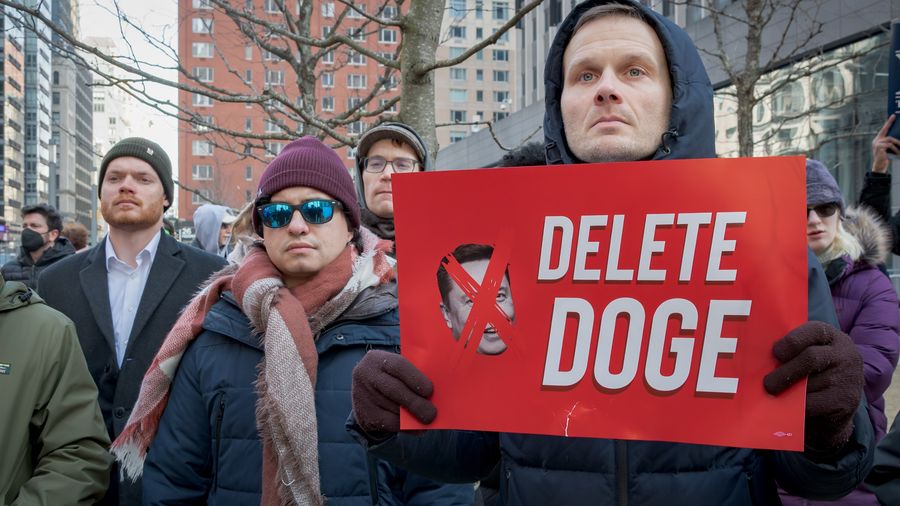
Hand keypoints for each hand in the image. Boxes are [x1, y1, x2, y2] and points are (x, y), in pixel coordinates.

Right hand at [351, 350, 436, 435]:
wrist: (363, 391)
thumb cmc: (389, 377)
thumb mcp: (395, 370)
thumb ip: (412, 375)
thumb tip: (434, 394)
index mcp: (377, 359)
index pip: (398, 366)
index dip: (415, 378)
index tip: (429, 391)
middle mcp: (366, 375)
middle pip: (395, 390)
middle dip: (416, 403)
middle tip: (432, 413)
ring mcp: (363, 395)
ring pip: (393, 409)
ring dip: (413, 417)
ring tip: (427, 421)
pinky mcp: (364, 415)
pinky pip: (388, 423)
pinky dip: (406, 427)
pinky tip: (417, 429)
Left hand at [763, 321, 862, 451]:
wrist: (837, 406)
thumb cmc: (812, 374)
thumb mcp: (805, 355)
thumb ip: (790, 351)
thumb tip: (758, 356)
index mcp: (831, 337)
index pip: (813, 331)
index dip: (792, 341)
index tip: (775, 353)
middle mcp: (846, 354)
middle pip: (811, 358)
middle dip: (785, 372)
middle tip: (767, 384)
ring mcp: (849, 378)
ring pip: (811, 384)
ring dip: (789, 391)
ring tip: (775, 395)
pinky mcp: (847, 401)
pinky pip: (814, 403)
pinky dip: (797, 406)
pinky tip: (788, 406)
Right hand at [872, 114, 899, 173]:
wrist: (880, 166)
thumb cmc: (885, 157)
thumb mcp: (888, 148)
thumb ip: (891, 141)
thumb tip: (898, 136)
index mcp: (878, 139)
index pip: (884, 129)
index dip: (889, 122)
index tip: (893, 115)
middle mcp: (876, 140)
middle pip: (886, 132)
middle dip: (891, 128)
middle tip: (896, 125)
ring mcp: (877, 144)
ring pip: (890, 139)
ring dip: (897, 144)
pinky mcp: (879, 148)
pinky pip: (890, 145)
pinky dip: (895, 149)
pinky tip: (897, 153)